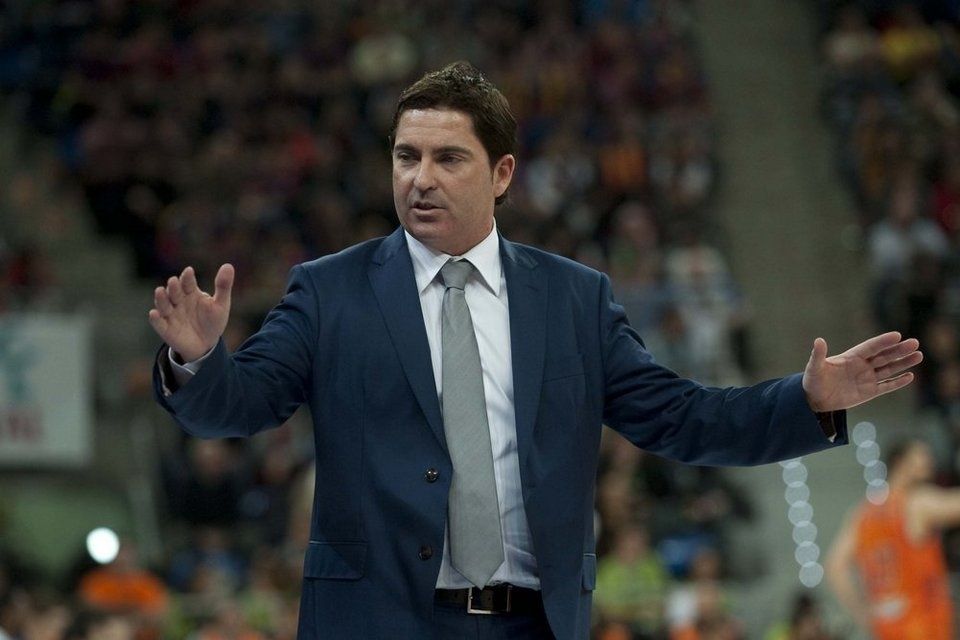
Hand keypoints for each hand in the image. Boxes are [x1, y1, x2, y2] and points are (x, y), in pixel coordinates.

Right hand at [148, 264, 233, 361]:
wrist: (206, 344)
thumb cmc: (212, 321)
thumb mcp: (221, 304)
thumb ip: (223, 286)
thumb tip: (228, 265)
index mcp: (190, 292)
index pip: (188, 283)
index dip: (188, 277)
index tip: (189, 271)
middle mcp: (178, 301)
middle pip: (174, 292)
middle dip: (174, 287)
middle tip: (174, 281)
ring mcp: (170, 314)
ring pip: (164, 305)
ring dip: (161, 299)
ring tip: (160, 291)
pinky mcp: (165, 329)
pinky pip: (158, 323)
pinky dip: (155, 319)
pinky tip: (154, 313)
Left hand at [802, 332, 921, 411]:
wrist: (814, 399)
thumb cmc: (813, 381)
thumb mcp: (814, 368)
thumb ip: (818, 355)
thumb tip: (818, 340)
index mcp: (851, 357)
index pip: (870, 347)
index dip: (883, 341)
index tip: (897, 335)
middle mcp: (862, 366)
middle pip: (884, 356)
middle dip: (899, 350)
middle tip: (915, 343)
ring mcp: (867, 378)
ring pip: (889, 369)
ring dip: (903, 363)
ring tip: (919, 355)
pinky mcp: (869, 392)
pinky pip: (886, 386)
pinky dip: (898, 382)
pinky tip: (910, 376)